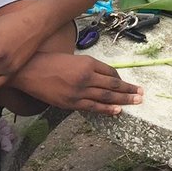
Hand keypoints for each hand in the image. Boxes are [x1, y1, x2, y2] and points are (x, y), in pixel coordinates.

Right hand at [14, 52, 143, 115]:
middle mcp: (86, 77)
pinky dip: (106, 109)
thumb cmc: (51, 62)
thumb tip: (105, 77)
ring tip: (136, 102)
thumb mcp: (74, 59)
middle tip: (142, 94)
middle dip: (129, 91)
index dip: (121, 79)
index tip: (129, 84)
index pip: (111, 72)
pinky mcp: (70, 103)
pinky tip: (117, 111)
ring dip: (123, 100)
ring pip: (106, 97)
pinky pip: (92, 107)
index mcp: (87, 63)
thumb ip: (89, 67)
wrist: (29, 71)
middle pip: (113, 85)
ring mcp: (78, 91)